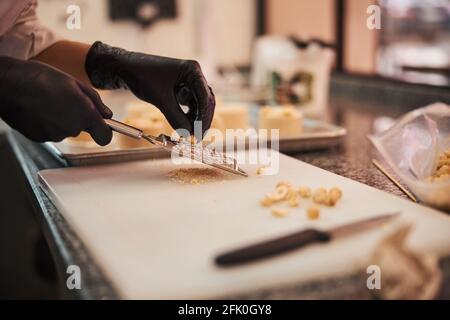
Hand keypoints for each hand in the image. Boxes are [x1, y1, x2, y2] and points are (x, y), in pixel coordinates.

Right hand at [0, 57, 112, 144]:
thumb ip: (95, 101)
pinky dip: (46, 122)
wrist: (8, 84)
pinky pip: (49, 131)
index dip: (104, 131)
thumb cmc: (41, 78)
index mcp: (85, 115)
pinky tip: (38, 108)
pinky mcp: (39, 138)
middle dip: (77, 116)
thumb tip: (107, 114)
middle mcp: (71, 129)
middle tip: (64, 99)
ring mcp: (54, 135)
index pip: (104, 137)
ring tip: (47, 101)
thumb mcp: (74, 83)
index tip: (101, 125)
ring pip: (64, 129)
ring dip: (60, 118)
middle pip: (81, 128)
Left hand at [85, 41, 214, 136]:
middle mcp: (193, 74)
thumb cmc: (141, 76)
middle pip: (205, 101)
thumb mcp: (160, 99)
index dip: (203, 117)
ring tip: (190, 134)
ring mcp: (188, 81)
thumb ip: (175, 117)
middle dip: (202, 120)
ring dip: (196, 119)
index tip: (199, 133)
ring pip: (199, 104)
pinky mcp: (181, 88)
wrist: (125, 69)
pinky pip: (190, 104)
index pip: (205, 97)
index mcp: (192, 70)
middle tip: (197, 137)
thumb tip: (188, 135)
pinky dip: (188, 116)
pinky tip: (184, 126)